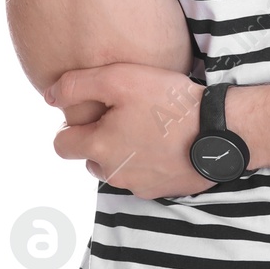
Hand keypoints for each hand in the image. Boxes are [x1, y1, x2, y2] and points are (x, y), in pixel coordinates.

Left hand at [47, 63, 216, 200]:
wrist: (220, 132)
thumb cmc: (169, 103)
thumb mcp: (120, 79)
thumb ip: (79, 85)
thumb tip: (49, 94)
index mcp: (98, 147)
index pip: (61, 144)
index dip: (71, 125)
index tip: (93, 110)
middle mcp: (114, 173)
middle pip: (90, 156)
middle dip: (100, 137)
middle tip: (125, 112)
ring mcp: (139, 185)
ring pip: (117, 167)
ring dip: (124, 149)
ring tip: (148, 123)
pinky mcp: (163, 189)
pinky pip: (144, 175)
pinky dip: (149, 160)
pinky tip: (166, 139)